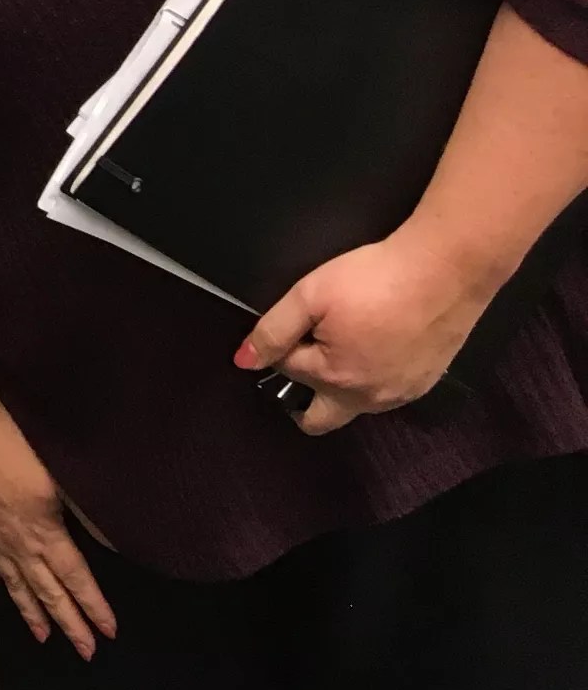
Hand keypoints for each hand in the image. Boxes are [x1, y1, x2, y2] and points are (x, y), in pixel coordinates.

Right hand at [0, 398, 117, 657]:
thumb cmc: (12, 443)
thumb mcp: (58, 475)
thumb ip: (86, 512)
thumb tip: (116, 544)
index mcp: (44, 532)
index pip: (76, 578)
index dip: (94, 607)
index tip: (109, 633)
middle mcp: (17, 543)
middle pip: (47, 591)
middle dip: (68, 623)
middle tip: (85, 653)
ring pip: (15, 583)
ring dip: (32, 612)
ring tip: (43, 637)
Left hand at [236, 232, 487, 434]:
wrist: (445, 271)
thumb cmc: (373, 279)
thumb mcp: (310, 295)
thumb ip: (273, 331)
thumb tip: (243, 362)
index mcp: (334, 379)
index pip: (287, 370)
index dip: (283, 344)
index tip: (297, 321)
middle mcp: (368, 399)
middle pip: (319, 418)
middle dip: (301, 398)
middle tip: (303, 358)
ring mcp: (401, 396)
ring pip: (355, 406)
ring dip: (340, 387)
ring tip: (343, 343)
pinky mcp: (427, 384)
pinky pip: (386, 394)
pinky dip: (372, 378)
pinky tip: (378, 344)